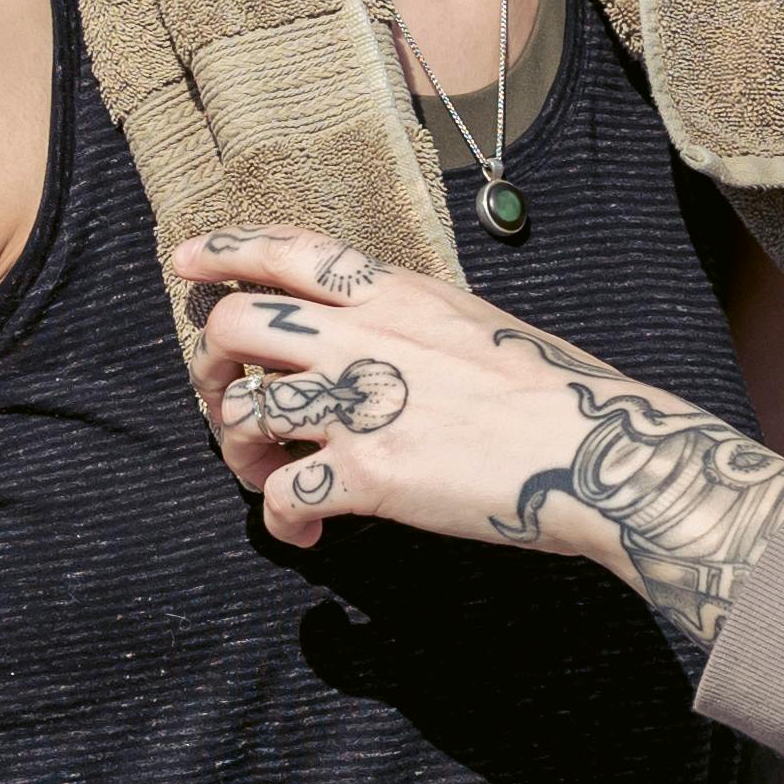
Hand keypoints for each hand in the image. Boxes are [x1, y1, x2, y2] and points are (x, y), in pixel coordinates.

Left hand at [171, 231, 783, 652]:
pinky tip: (306, 534)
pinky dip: (281, 522)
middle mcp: (366, 338)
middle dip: (214, 364)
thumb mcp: (475, 323)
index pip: (290, 249)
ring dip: (241, 449)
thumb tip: (378, 335)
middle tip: (230, 399)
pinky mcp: (369, 474)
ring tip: (269, 474)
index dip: (227, 249)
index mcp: (396, 293)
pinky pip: (282, 497)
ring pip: (245, 410)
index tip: (186, 259)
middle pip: (236, 323)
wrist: (596, 450)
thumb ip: (412, 322)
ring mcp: (363, 404)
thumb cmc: (554, 392)